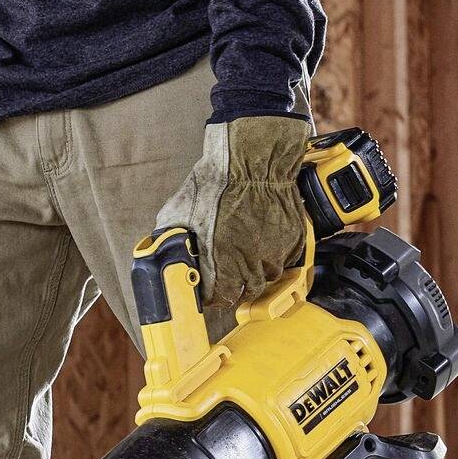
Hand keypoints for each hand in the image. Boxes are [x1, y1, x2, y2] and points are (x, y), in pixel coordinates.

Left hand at [155, 115, 314, 312]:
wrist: (254, 159)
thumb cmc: (215, 183)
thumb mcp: (178, 214)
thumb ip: (172, 240)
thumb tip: (164, 252)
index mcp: (220, 264)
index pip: (218, 300)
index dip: (210, 296)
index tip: (206, 290)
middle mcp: (250, 264)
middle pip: (245, 293)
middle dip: (234, 287)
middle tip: (226, 276)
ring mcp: (275, 253)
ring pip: (268, 277)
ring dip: (256, 273)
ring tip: (245, 258)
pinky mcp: (293, 240)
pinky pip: (285, 258)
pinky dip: (274, 255)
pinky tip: (263, 241)